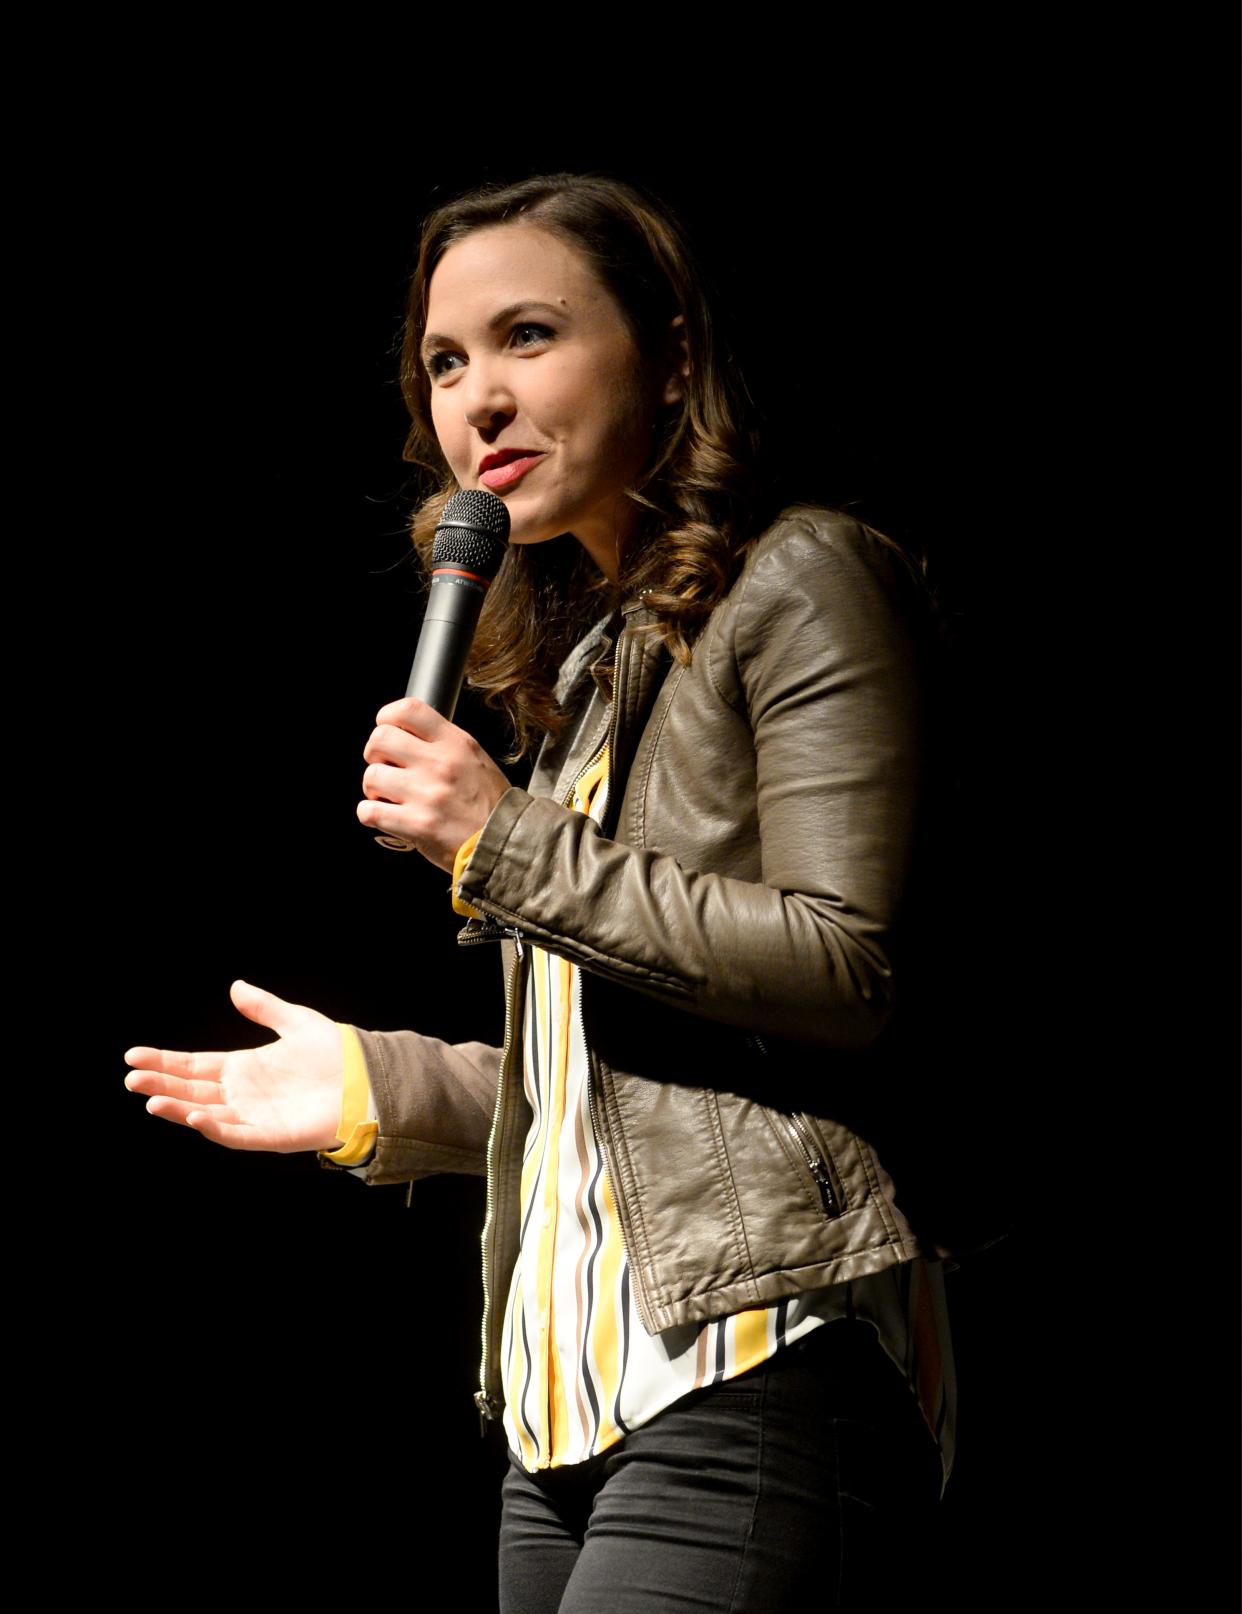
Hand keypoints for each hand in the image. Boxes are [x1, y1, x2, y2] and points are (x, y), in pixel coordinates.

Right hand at [124, 980, 344, 1152]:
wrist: (370, 1080)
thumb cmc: (337, 1054)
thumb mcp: (297, 1022)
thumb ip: (265, 1008)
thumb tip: (235, 988)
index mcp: (244, 1068)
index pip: (194, 1065)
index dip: (164, 1060)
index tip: (134, 1055)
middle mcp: (243, 1094)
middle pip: (192, 1090)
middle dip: (161, 1084)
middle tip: (131, 1078)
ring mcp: (255, 1116)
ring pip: (206, 1114)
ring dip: (179, 1108)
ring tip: (151, 1099)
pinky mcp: (271, 1135)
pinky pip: (237, 1134)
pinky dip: (215, 1128)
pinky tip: (195, 1117)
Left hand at [356, 697, 509, 871]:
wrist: (505, 844)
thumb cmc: (490, 805)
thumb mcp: (476, 759)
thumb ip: (444, 744)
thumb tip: (407, 735)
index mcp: (456, 743)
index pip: (407, 710)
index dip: (387, 719)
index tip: (389, 733)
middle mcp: (440, 764)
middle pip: (379, 739)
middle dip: (375, 755)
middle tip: (387, 768)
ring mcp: (426, 794)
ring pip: (371, 776)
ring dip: (374, 789)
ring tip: (390, 797)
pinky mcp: (415, 825)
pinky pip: (368, 811)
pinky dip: (371, 814)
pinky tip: (388, 816)